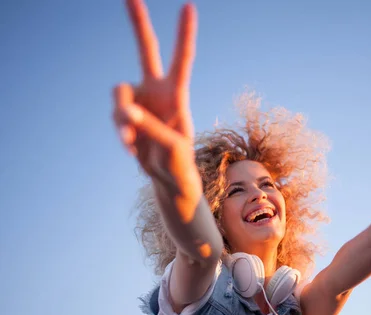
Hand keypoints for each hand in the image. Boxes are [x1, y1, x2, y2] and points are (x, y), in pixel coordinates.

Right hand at [112, 0, 199, 196]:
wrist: (167, 176)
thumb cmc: (179, 160)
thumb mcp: (171, 147)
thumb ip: (151, 128)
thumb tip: (127, 113)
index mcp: (177, 94)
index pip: (182, 59)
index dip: (184, 34)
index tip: (188, 7)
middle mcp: (157, 90)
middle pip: (145, 50)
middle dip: (138, 22)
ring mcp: (139, 100)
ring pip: (119, 94)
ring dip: (122, 117)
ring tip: (132, 141)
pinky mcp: (126, 115)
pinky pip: (116, 117)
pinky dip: (122, 134)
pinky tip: (133, 148)